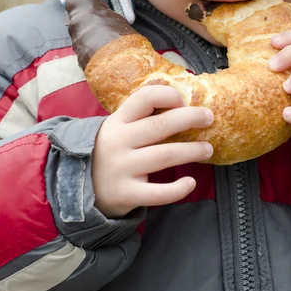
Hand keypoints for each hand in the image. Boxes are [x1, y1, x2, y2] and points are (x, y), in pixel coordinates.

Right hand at [92, 85, 213, 217]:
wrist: (81, 187)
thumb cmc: (111, 151)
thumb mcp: (118, 128)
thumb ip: (141, 116)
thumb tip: (182, 103)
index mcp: (118, 120)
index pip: (145, 98)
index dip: (169, 96)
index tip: (184, 102)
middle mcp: (118, 141)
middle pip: (160, 125)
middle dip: (190, 118)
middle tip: (209, 118)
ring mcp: (121, 168)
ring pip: (165, 156)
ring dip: (192, 151)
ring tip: (207, 149)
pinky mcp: (126, 194)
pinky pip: (158, 193)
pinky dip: (178, 189)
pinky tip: (191, 182)